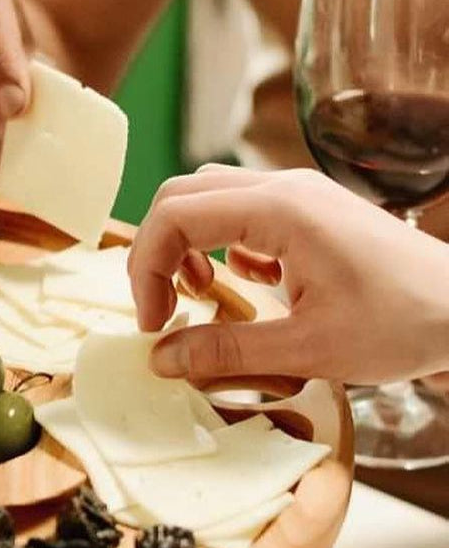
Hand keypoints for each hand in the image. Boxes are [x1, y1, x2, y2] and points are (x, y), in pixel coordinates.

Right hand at [129, 166, 448, 383]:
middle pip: (181, 196)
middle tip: (162, 312)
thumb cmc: (402, 324)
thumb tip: (161, 358)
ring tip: (195, 299)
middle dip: (154, 254)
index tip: (155, 324)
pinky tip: (239, 288)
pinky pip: (239, 213)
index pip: (175, 216)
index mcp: (280, 211)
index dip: (146, 270)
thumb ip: (225, 352)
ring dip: (183, 247)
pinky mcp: (308, 214)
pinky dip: (217, 249)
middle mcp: (284, 189)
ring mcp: (298, 196)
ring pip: (207, 198)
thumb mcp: (307, 350)